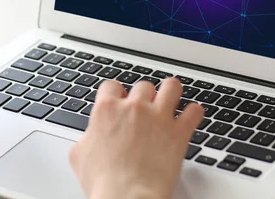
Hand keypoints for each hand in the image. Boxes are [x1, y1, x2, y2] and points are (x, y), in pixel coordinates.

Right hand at [69, 78, 203, 198]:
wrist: (126, 198)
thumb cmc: (104, 182)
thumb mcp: (80, 156)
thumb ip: (87, 137)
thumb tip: (91, 136)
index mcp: (107, 110)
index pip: (111, 86)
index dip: (117, 94)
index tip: (121, 101)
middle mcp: (134, 107)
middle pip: (143, 86)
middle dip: (145, 97)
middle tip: (146, 110)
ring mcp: (158, 117)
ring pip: (172, 86)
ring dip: (172, 92)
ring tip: (172, 100)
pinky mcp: (179, 131)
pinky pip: (195, 111)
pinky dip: (194, 113)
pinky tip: (191, 118)